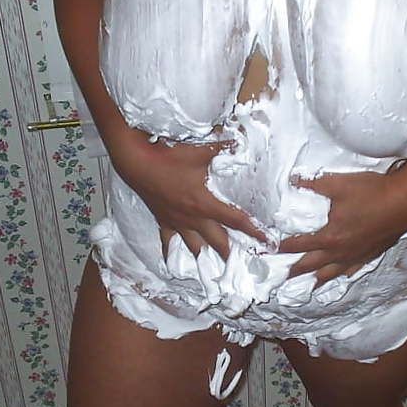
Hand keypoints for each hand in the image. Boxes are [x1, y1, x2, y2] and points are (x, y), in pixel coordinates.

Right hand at [109, 127, 265, 259]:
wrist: (138, 163)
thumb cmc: (170, 157)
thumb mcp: (202, 150)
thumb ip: (225, 147)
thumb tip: (242, 139)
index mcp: (206, 204)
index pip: (237, 220)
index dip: (254, 231)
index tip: (267, 241)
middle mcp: (194, 218)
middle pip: (218, 241)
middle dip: (232, 252)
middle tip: (243, 262)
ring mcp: (177, 222)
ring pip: (195, 246)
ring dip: (206, 255)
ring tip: (215, 267)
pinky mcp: (163, 221)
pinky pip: (167, 242)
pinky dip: (171, 252)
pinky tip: (173, 263)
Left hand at [278, 169, 406, 286]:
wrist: (405, 201)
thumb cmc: (371, 192)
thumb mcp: (338, 183)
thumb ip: (312, 183)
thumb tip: (292, 179)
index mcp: (328, 236)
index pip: (298, 245)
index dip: (281, 247)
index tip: (269, 250)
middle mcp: (340, 251)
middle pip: (311, 264)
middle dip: (295, 270)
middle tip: (282, 277)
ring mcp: (355, 255)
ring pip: (332, 272)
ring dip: (317, 278)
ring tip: (309, 285)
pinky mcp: (370, 253)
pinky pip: (352, 268)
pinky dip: (343, 272)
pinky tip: (342, 274)